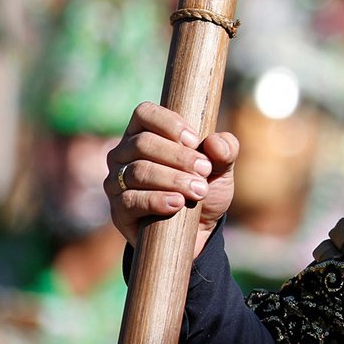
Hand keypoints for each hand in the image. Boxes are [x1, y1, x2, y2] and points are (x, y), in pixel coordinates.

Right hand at [105, 102, 237, 259]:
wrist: (198, 230)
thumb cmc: (204, 189)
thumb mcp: (222, 168)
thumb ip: (225, 151)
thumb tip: (215, 143)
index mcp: (145, 133)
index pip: (145, 113)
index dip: (169, 123)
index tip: (195, 141)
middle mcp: (125, 154)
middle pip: (143, 143)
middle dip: (179, 157)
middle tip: (205, 170)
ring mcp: (117, 181)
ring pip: (138, 171)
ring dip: (173, 180)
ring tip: (199, 191)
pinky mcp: (119, 209)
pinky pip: (131, 200)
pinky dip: (157, 200)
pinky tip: (177, 204)